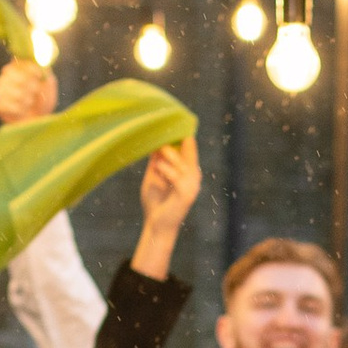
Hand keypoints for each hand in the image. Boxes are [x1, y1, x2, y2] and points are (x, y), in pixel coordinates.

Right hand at [0, 58, 56, 124]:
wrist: (38, 120)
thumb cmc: (43, 100)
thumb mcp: (48, 84)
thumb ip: (45, 72)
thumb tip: (40, 63)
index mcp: (18, 66)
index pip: (18, 61)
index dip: (29, 68)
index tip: (39, 75)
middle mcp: (6, 75)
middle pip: (12, 74)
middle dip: (29, 85)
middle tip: (36, 91)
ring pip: (11, 90)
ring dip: (25, 99)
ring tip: (29, 102)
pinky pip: (7, 105)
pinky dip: (18, 110)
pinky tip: (23, 111)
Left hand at [131, 135, 201, 278]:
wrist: (157, 226)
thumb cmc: (155, 202)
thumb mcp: (154, 176)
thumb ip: (156, 161)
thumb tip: (154, 142)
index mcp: (188, 171)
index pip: (190, 149)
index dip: (184, 135)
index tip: (173, 120)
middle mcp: (194, 177)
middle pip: (188, 152)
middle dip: (175, 142)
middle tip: (161, 131)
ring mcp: (192, 186)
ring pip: (182, 163)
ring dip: (168, 156)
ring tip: (157, 153)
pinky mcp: (186, 195)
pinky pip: (176, 177)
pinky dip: (166, 171)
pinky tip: (158, 168)